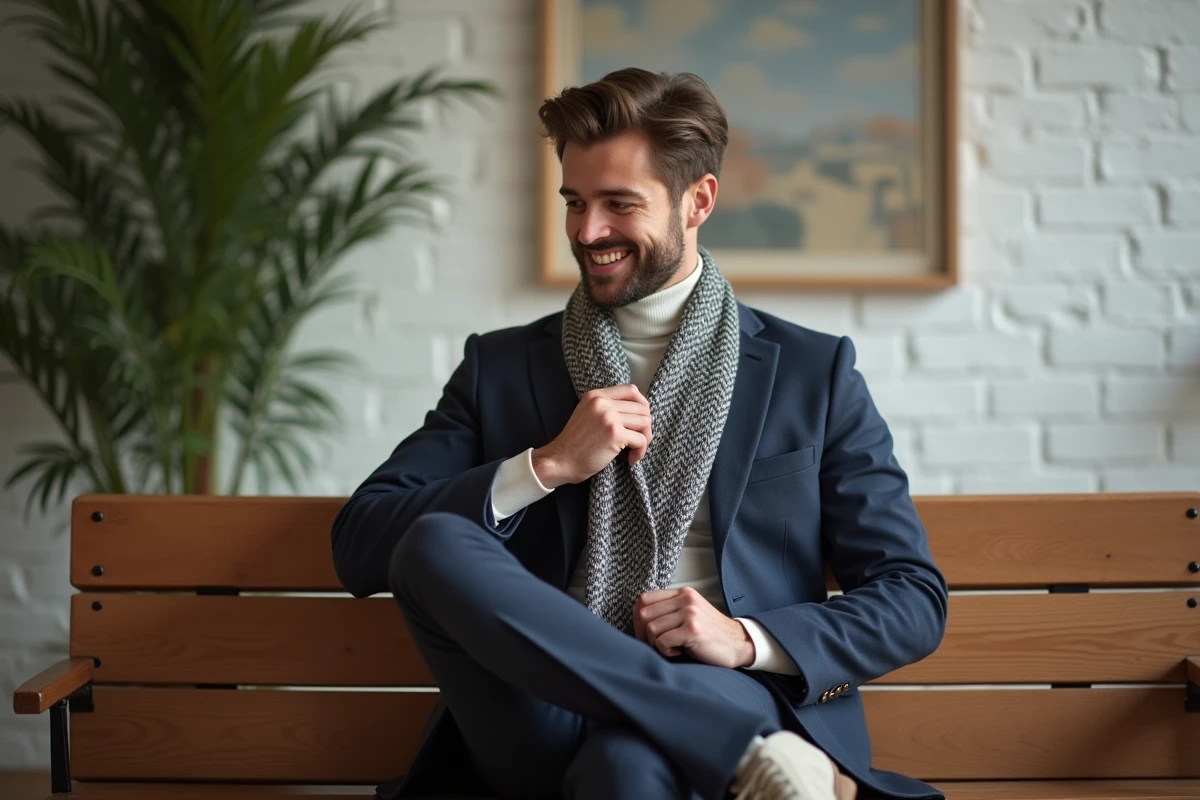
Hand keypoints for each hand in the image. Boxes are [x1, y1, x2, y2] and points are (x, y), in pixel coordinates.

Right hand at [531, 384, 651, 487]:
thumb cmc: (575, 443)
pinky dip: (640, 451)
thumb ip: (607, 407)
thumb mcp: (587, 414)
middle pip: (642, 407)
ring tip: (634, 451)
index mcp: (596, 395)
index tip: (640, 421)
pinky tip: (631, 459)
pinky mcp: (614, 433)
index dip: (642, 405)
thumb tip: (638, 411)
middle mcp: (602, 402)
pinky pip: (641, 440)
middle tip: (637, 441)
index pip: (631, 390)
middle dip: (645, 427)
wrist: (560, 460)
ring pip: (645, 422)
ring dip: (645, 439)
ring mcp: (609, 417)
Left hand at [632, 587, 755, 668]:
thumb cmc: (710, 633)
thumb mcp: (690, 614)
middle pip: (644, 614)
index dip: (638, 619)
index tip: (644, 634)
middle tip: (655, 645)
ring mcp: (690, 613)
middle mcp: (686, 599)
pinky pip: (662, 641)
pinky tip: (679, 652)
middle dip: (644, 634)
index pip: (644, 599)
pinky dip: (666, 651)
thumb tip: (638, 622)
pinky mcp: (693, 630)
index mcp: (683, 593)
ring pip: (652, 628)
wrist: (738, 644)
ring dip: (657, 644)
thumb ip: (669, 611)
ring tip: (672, 647)